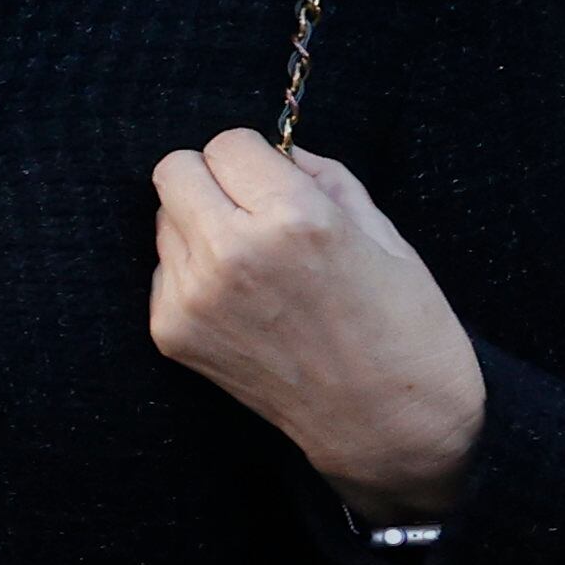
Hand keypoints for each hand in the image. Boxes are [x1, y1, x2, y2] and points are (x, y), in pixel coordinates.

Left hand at [146, 129, 486, 524]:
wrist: (386, 420)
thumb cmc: (401, 323)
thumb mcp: (380, 230)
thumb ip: (321, 175)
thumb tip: (276, 150)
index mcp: (293, 219)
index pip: (226, 143)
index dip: (253, 157)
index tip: (272, 178)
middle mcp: (232, 254)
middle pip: (173, 171)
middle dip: (212, 180)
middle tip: (251, 209)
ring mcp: (193, 298)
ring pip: (163, 221)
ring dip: (198, 226)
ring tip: (253, 262)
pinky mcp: (172, 333)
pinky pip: (163, 271)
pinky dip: (191, 273)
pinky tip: (241, 301)